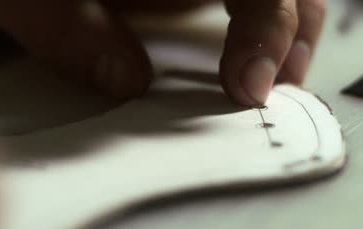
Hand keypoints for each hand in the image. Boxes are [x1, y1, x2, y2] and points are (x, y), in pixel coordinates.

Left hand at [0, 0, 324, 104]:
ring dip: (283, 32)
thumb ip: (70, 31)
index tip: (249, 84)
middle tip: (278, 86)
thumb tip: (125, 80)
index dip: (268, 23)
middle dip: (292, 27)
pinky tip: (240, 66)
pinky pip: (237, 6)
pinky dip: (253, 35)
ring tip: (271, 79)